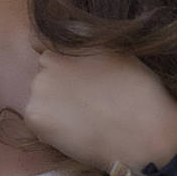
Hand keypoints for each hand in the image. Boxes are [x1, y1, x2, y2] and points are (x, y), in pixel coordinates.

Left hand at [22, 47, 176, 173]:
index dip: (64, 68)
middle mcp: (47, 63)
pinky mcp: (33, 116)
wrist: (143, 133)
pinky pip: (36, 124)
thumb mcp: (118, 52)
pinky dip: (50, 131)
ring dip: (54, 110)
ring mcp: (38, 88)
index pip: (44, 51)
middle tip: (88, 105)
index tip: (80, 83)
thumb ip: (87, 41)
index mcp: (68, 44)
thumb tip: (57, 41)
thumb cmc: (139, 94)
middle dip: (59, 89)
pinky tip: (77, 134)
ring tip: (85, 121)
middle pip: (44, 78)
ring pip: (40, 101)